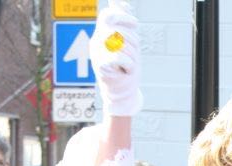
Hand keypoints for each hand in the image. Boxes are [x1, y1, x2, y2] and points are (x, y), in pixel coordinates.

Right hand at [92, 0, 142, 118]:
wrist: (121, 92)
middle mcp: (96, 42)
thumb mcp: (126, 41)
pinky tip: (127, 69)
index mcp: (100, 34)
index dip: (124, 16)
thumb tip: (118, 2)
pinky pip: (119, 57)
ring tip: (130, 62)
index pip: (108, 15)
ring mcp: (98, 55)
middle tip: (134, 50)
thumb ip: (122, 22)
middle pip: (117, 28)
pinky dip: (129, 64)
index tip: (135, 24)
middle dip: (132, 38)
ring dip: (132, 53)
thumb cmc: (124, 66)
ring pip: (120, 42)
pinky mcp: (102, 68)